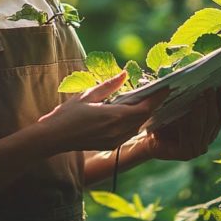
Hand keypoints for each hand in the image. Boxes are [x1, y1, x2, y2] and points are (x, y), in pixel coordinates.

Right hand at [38, 72, 167, 152]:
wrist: (54, 138)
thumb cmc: (67, 114)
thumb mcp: (87, 95)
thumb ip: (109, 86)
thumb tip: (124, 74)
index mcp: (113, 116)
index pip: (144, 108)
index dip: (157, 98)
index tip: (166, 87)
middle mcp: (117, 131)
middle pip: (143, 117)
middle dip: (152, 104)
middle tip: (158, 91)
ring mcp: (114, 140)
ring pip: (137, 126)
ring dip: (143, 114)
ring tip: (146, 100)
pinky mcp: (110, 146)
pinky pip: (129, 133)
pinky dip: (134, 122)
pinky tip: (131, 114)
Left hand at [143, 85, 220, 160]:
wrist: (144, 138)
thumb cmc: (162, 119)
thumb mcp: (179, 105)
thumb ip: (192, 97)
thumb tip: (203, 78)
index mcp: (209, 128)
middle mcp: (207, 140)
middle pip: (216, 120)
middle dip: (213, 103)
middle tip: (209, 88)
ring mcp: (198, 148)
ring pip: (206, 127)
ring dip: (204, 111)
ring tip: (200, 97)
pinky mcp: (187, 154)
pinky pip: (192, 136)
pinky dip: (191, 122)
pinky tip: (187, 112)